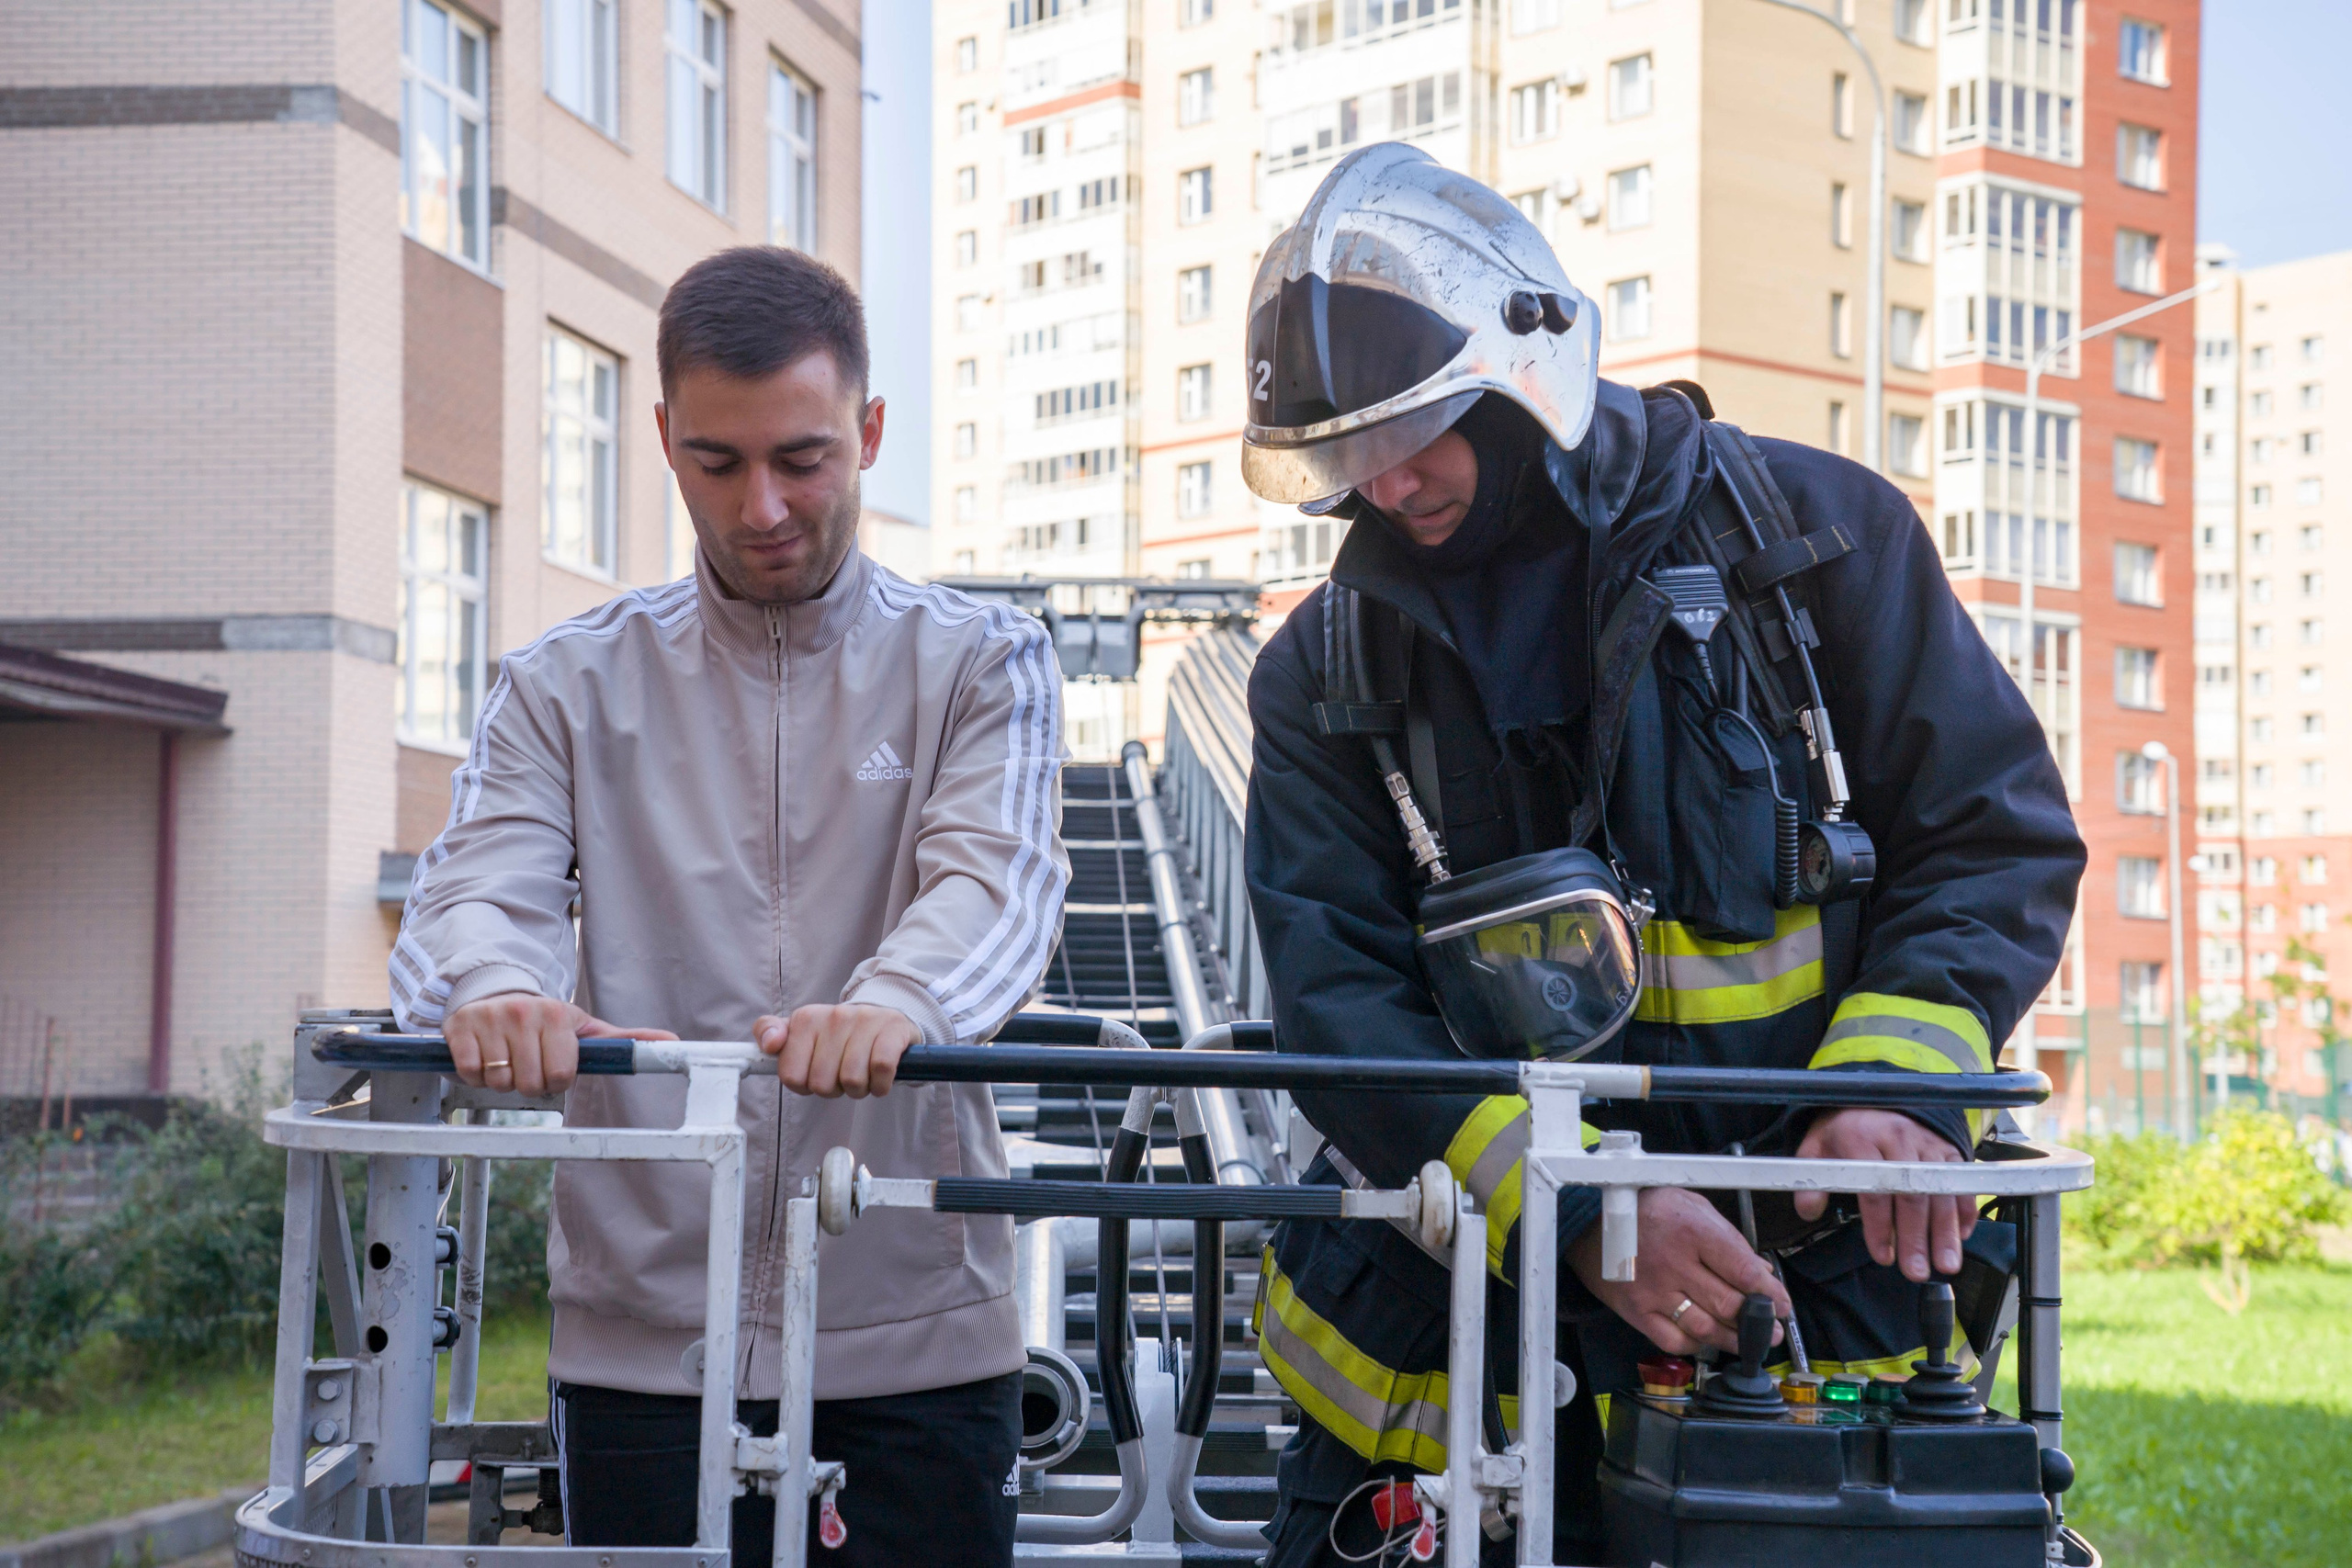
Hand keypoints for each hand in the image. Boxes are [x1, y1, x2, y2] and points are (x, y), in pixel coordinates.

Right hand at [445, 996, 676, 1096]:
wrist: (492, 990)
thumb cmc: (545, 1020)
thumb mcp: (585, 1026)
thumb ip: (625, 1039)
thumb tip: (673, 1042)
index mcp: (557, 1015)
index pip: (561, 1075)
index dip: (556, 1080)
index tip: (551, 1065)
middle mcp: (523, 1013)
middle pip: (529, 1083)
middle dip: (529, 1082)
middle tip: (527, 1062)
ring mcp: (488, 1019)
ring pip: (498, 1081)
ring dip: (501, 1080)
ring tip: (506, 1058)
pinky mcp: (458, 1027)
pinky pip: (469, 1071)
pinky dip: (474, 1073)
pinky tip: (483, 1055)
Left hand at [758, 1005, 921, 1097]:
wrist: (885, 1017)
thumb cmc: (840, 1035)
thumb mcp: (802, 1032)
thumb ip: (770, 1032)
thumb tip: (768, 1044)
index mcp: (806, 1019)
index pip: (791, 1075)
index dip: (805, 1085)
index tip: (815, 1074)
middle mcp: (834, 1016)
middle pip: (821, 1084)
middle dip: (833, 1089)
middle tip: (842, 1075)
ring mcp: (865, 1021)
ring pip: (851, 1080)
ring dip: (859, 1089)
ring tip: (862, 1076)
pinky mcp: (892, 1030)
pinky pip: (880, 1070)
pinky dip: (880, 1084)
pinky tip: (880, 1079)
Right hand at [1567, 1187, 1790, 1356]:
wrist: (1590, 1219)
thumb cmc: (1645, 1208)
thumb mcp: (1691, 1204)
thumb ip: (1727, 1236)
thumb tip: (1758, 1271)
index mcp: (1692, 1230)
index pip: (1744, 1271)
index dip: (1771, 1293)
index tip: (1782, 1304)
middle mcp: (1674, 1263)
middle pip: (1729, 1304)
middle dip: (1759, 1321)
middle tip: (1773, 1329)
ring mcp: (1654, 1291)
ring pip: (1706, 1328)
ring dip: (1735, 1339)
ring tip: (1751, 1341)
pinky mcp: (1637, 1311)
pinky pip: (1675, 1340)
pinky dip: (1698, 1344)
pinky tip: (1708, 1338)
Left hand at [1792, 1108, 1979, 1281]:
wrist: (1872, 1099)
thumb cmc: (1844, 1131)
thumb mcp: (1816, 1148)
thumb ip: (1811, 1180)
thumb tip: (1808, 1211)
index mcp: (1862, 1139)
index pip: (1874, 1189)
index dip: (1879, 1227)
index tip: (1883, 1256)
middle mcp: (1898, 1139)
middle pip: (1912, 1195)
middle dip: (1916, 1238)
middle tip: (1917, 1272)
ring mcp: (1927, 1143)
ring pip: (1941, 1191)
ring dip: (1945, 1231)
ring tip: (1946, 1265)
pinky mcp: (1947, 1148)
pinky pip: (1960, 1181)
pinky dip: (1965, 1210)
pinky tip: (1961, 1237)